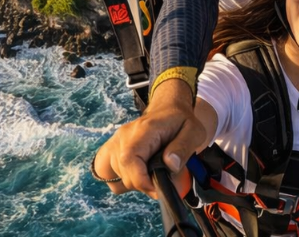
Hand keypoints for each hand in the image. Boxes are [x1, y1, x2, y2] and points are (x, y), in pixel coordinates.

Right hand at [92, 79, 208, 198]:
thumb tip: (170, 165)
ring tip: (149, 175)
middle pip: (123, 172)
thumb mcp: (194, 132)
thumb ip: (183, 148)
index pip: (129, 159)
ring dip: (132, 182)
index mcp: (144, 130)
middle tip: (160, 181)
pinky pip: (105, 172)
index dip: (141, 180)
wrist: (167, 109)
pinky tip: (135, 173)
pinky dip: (118, 179)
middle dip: (143, 184)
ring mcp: (115, 142)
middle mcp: (124, 135)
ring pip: (112, 176)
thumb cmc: (181, 121)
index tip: (158, 188)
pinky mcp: (111, 148)